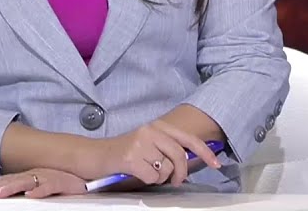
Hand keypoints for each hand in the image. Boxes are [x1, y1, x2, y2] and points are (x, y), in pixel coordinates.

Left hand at [0, 168, 86, 197]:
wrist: (91, 174)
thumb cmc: (67, 182)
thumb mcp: (44, 185)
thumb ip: (30, 188)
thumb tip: (17, 195)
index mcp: (32, 175)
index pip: (8, 180)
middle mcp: (38, 174)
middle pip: (13, 181)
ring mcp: (49, 177)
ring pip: (26, 182)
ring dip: (11, 188)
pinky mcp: (62, 182)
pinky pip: (49, 187)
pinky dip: (39, 191)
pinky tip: (30, 195)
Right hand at [87, 119, 221, 186]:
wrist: (92, 156)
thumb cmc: (122, 154)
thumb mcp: (148, 146)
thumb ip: (168, 149)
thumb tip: (193, 160)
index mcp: (158, 127)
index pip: (188, 139)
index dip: (205, 152)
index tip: (216, 164)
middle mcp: (151, 131)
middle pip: (180, 155)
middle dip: (181, 173)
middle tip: (175, 181)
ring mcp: (140, 143)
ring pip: (166, 168)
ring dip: (160, 177)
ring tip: (146, 173)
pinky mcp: (130, 158)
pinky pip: (152, 177)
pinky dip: (148, 181)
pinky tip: (137, 175)